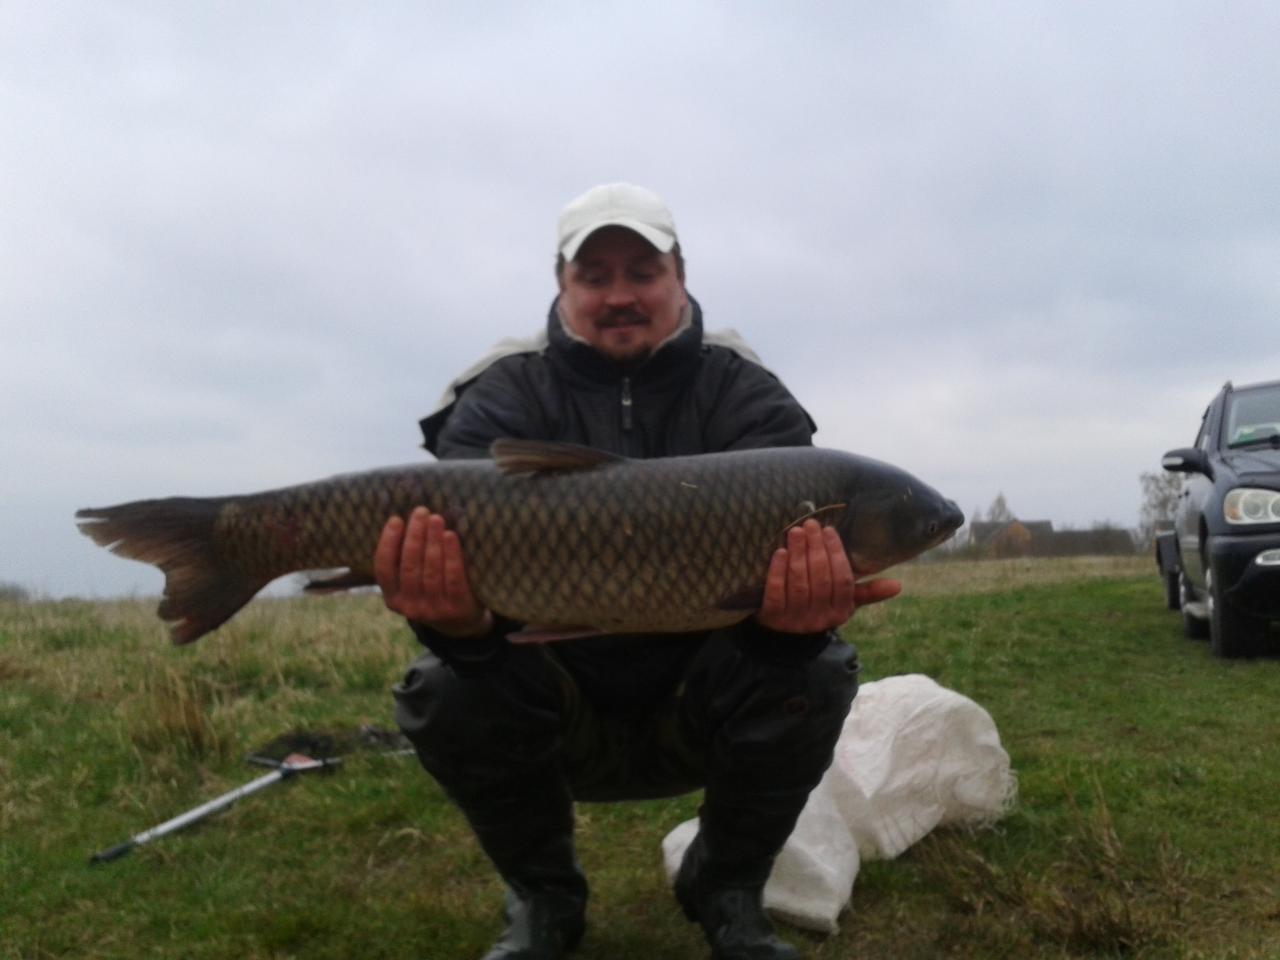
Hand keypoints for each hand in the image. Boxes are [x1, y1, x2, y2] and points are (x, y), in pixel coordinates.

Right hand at [374, 507, 491, 637]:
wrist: (462, 623)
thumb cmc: (432, 592)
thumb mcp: (411, 585)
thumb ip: (403, 562)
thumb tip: (404, 520)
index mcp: (393, 599)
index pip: (384, 569)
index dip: (388, 543)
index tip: (396, 520)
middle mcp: (410, 607)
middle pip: (409, 566)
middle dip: (415, 535)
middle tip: (421, 512)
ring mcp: (434, 610)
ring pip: (431, 571)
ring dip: (433, 541)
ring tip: (436, 519)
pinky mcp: (456, 608)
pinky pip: (453, 578)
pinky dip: (452, 555)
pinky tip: (451, 536)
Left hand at [755, 519, 900, 633]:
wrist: (783, 635)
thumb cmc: (818, 607)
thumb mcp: (843, 603)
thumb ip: (866, 592)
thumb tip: (898, 585)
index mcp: (840, 612)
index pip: (842, 581)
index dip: (836, 554)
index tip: (829, 530)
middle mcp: (819, 619)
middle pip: (821, 580)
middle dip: (816, 549)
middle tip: (810, 524)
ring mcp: (794, 620)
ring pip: (799, 584)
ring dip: (798, 555)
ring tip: (795, 531)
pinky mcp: (772, 618)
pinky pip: (776, 593)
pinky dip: (777, 571)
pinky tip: (780, 552)